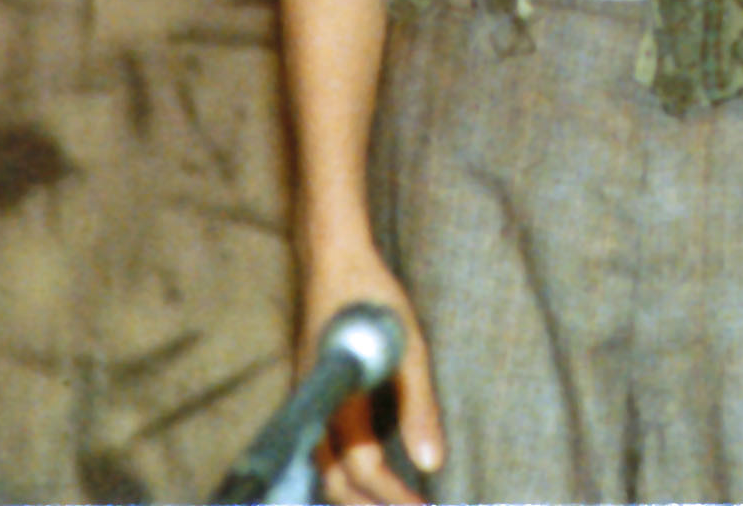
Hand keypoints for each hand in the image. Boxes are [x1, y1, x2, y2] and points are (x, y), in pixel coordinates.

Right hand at [302, 249, 444, 504]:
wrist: (333, 260)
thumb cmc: (373, 299)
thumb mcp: (408, 350)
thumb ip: (419, 409)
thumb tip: (432, 464)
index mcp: (339, 400)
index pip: (361, 469)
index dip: (394, 498)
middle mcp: (316, 409)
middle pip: (334, 481)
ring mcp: (309, 403)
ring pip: (323, 469)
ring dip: (356, 494)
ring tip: (392, 502)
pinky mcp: (312, 395)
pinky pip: (322, 449)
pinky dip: (345, 473)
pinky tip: (370, 475)